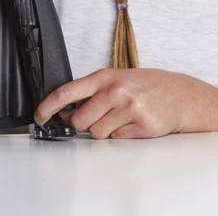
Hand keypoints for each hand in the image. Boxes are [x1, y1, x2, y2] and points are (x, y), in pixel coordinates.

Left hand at [34, 68, 190, 138]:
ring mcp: (128, 108)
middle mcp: (115, 91)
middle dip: (82, 124)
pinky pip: (116, 139)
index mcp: (104, 77)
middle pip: (79, 121)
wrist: (178, 94)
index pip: (67, 92)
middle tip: (97, 117)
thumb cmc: (143, 86)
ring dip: (103, 131)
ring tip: (119, 117)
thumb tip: (63, 112)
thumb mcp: (115, 81)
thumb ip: (89, 94)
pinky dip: (120, 135)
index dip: (48, 106)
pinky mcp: (140, 126)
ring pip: (96, 134)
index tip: (39, 116)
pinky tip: (131, 123)